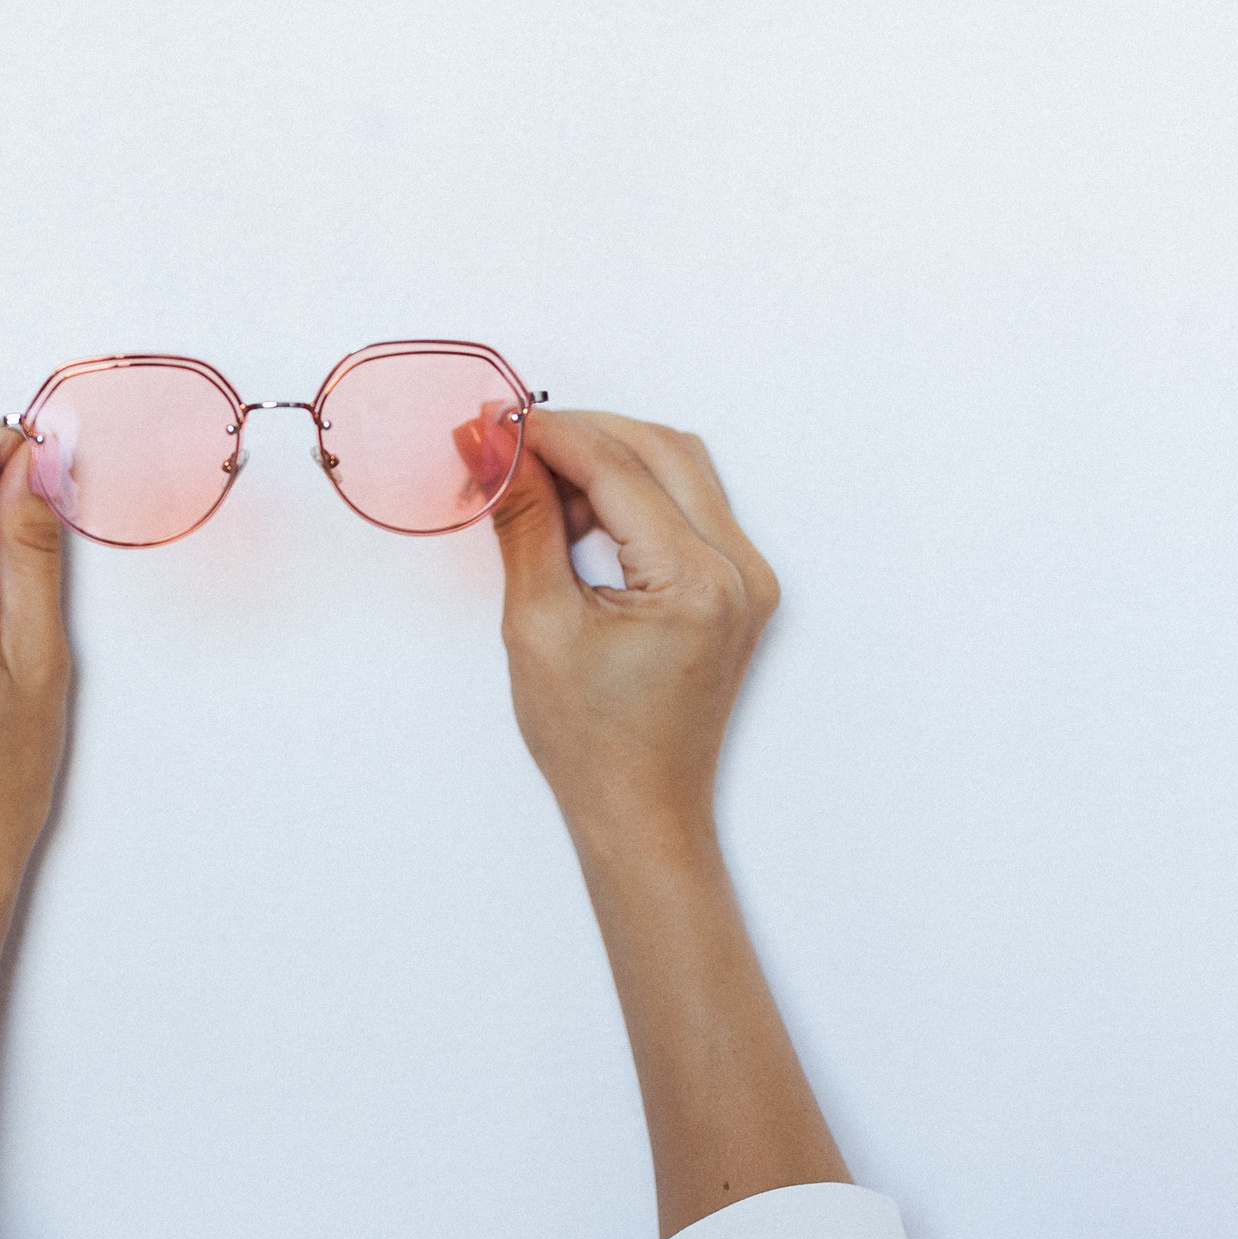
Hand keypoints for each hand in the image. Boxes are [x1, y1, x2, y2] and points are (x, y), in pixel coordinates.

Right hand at [490, 413, 840, 1236]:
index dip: (546, 434)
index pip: (617, 466)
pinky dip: (633, 492)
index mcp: (695, 581)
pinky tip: (581, 516)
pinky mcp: (739, 588)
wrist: (642, 815)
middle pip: (659, 448)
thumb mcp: (537, 624)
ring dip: (608, 457)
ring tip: (537, 485)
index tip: (489, 423)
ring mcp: (748, 578)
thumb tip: (497, 449)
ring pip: (679, 467)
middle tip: (505, 442)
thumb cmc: (591, 743)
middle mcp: (739, 570)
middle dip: (579, 434)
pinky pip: (688, 505)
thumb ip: (525, 522)